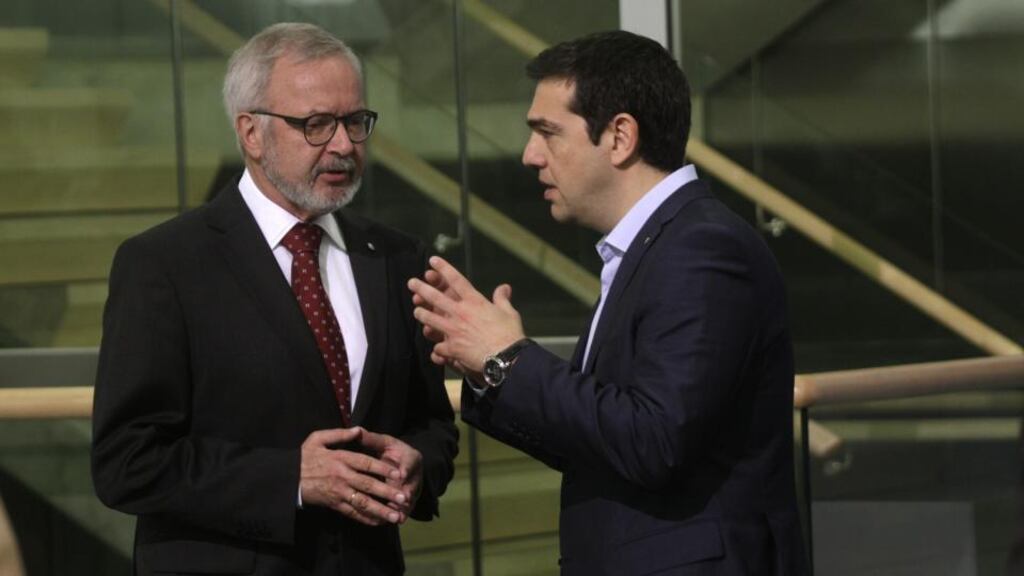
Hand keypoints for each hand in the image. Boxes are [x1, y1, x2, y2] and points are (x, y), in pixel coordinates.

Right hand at [299, 428, 407, 525]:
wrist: (287, 479)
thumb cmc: (303, 457)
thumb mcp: (317, 439)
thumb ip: (339, 434)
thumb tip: (358, 429)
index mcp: (340, 458)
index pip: (366, 463)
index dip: (383, 468)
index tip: (399, 473)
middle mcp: (342, 476)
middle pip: (368, 485)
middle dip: (388, 493)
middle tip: (404, 499)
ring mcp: (338, 492)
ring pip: (363, 502)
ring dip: (381, 510)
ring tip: (396, 516)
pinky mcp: (334, 504)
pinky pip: (352, 513)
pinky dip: (366, 518)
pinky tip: (379, 522)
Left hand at [358, 431, 422, 520]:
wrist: (403, 464)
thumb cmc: (391, 451)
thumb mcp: (383, 443)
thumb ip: (371, 439)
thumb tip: (357, 430)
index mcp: (411, 457)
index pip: (410, 462)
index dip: (406, 468)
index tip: (402, 474)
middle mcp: (415, 475)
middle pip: (412, 485)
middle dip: (407, 492)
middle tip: (403, 499)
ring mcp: (413, 490)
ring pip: (408, 501)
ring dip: (403, 509)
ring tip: (397, 517)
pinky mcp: (408, 502)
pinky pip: (403, 511)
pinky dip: (397, 517)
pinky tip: (389, 523)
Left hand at [408, 256, 525, 372]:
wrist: (506, 357)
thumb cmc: (510, 334)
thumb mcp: (509, 312)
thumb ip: (502, 299)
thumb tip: (505, 287)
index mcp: (475, 302)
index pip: (456, 280)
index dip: (443, 268)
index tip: (433, 261)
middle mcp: (460, 313)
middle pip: (435, 297)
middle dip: (421, 288)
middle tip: (411, 283)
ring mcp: (453, 330)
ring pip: (430, 319)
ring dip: (422, 314)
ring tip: (417, 311)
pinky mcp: (452, 348)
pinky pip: (438, 347)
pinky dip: (438, 349)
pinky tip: (437, 350)